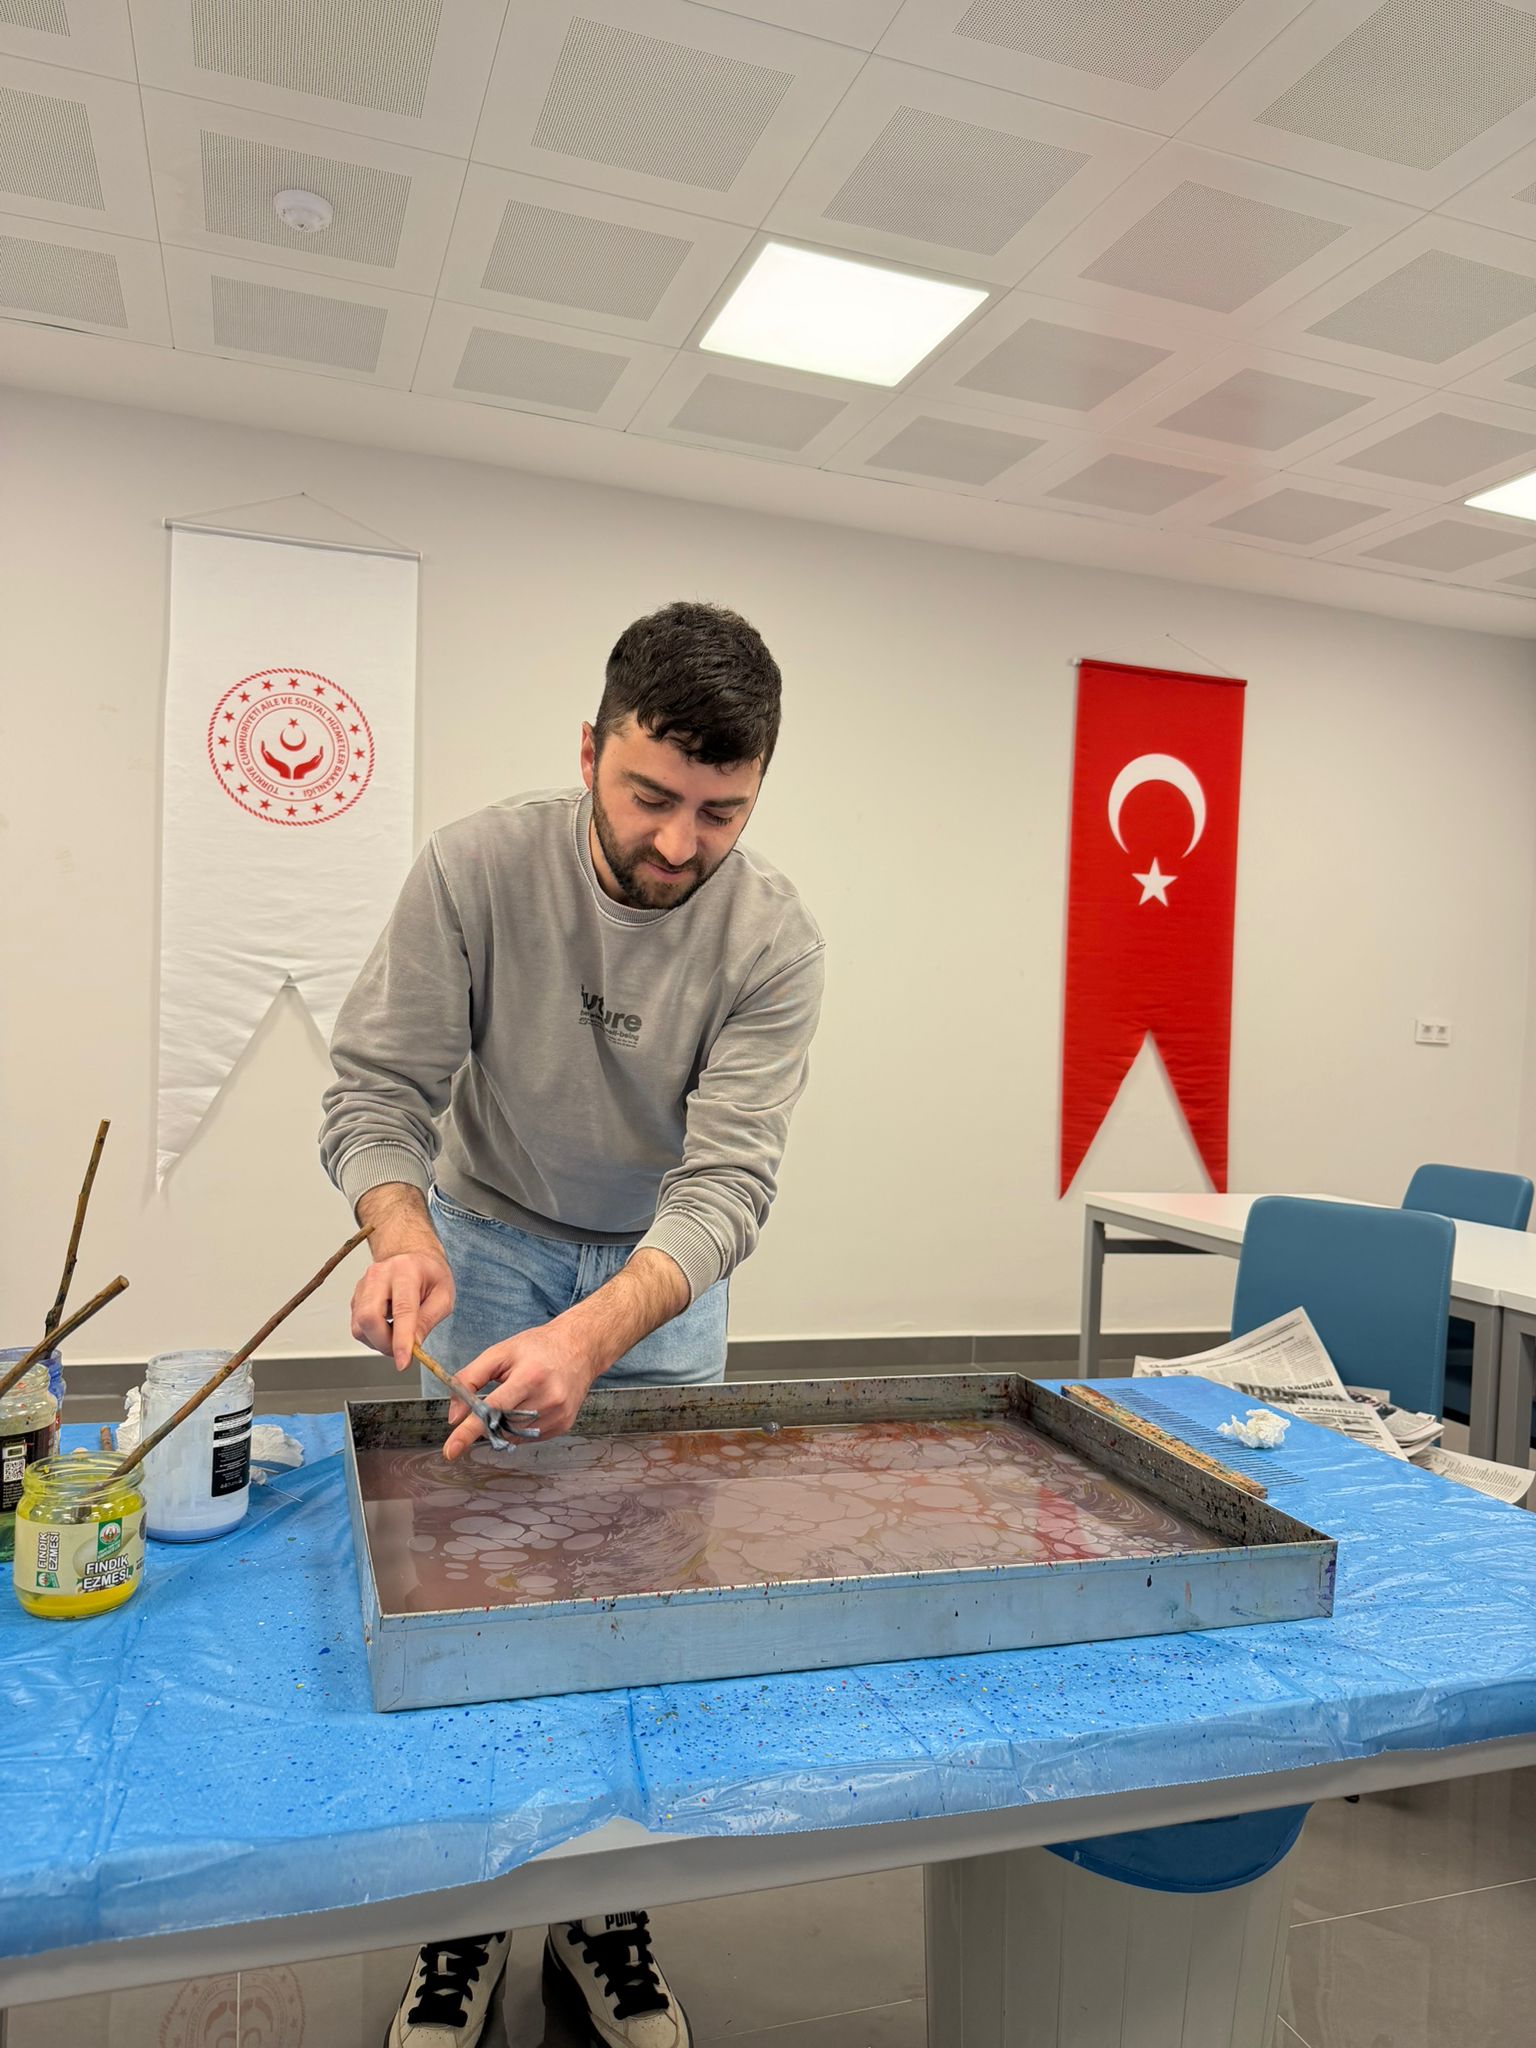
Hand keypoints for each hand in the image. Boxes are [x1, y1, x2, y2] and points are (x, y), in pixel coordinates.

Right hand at [351, 1184, 453, 1371]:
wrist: (411, 1255)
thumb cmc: (430, 1274)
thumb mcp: (444, 1296)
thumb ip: (428, 1320)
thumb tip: (413, 1347)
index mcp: (406, 1271)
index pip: (402, 1310)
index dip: (401, 1340)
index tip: (403, 1363)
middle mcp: (379, 1275)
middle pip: (369, 1317)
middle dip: (384, 1343)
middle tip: (402, 1351)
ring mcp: (363, 1285)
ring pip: (360, 1325)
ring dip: (378, 1342)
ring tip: (398, 1336)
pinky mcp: (355, 1297)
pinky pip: (357, 1326)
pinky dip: (372, 1336)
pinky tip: (388, 1328)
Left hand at [442, 1316, 602, 1459]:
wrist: (580, 1347)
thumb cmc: (538, 1347)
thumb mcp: (500, 1352)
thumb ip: (470, 1379)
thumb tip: (455, 1416)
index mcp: (530, 1377)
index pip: (493, 1410)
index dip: (468, 1431)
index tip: (451, 1450)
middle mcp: (547, 1399)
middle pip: (501, 1426)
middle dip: (487, 1420)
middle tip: (496, 1396)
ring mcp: (558, 1415)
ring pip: (512, 1436)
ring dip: (504, 1424)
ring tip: (517, 1397)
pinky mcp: (563, 1425)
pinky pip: (528, 1437)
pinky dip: (519, 1427)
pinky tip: (529, 1405)